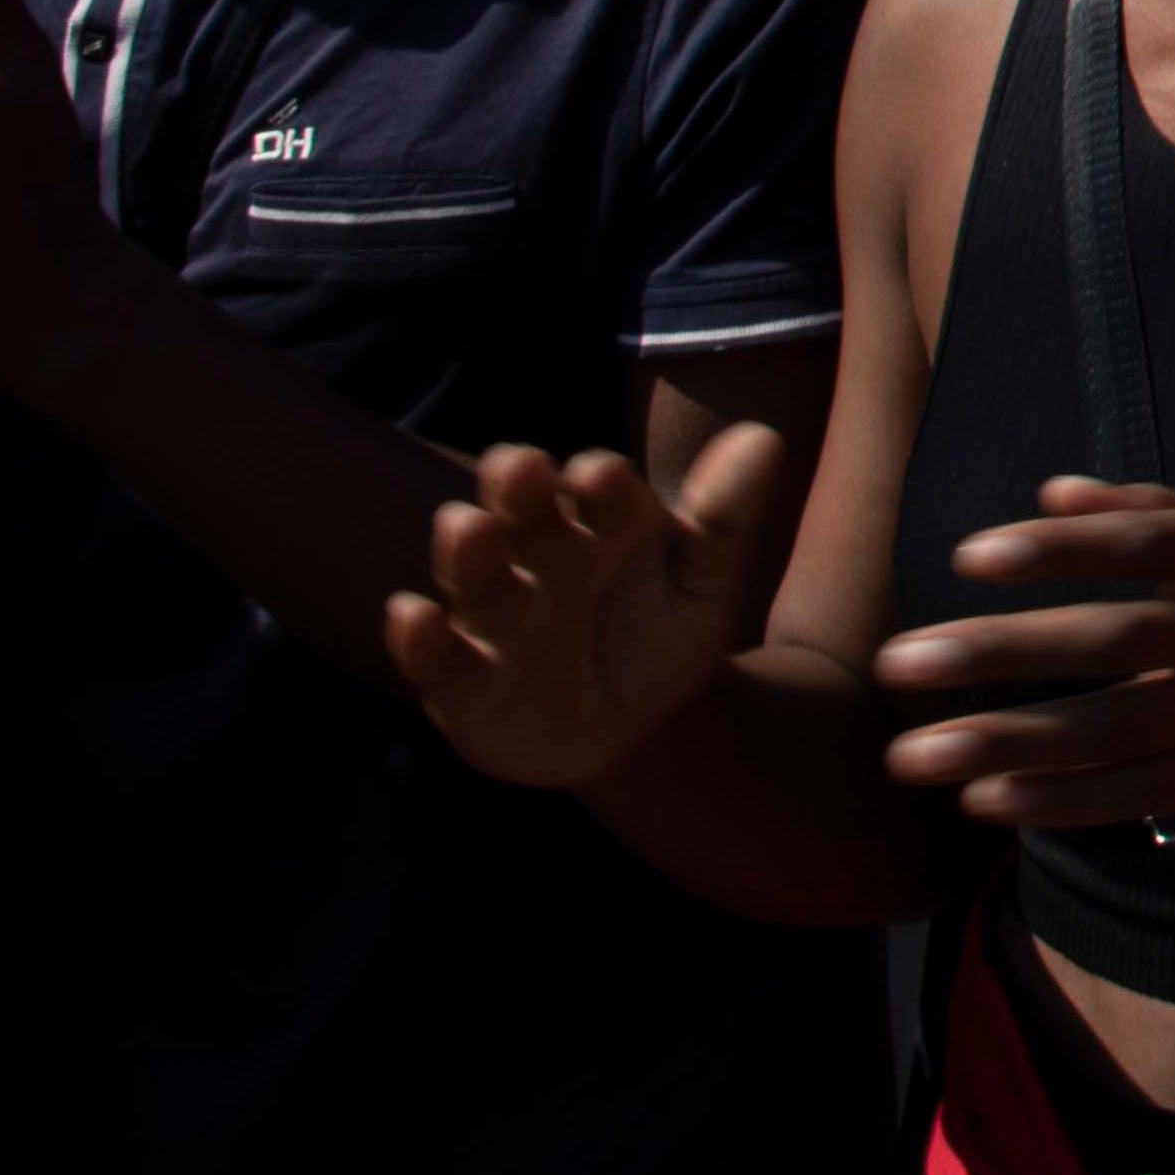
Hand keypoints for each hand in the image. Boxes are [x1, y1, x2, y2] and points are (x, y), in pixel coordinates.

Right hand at [382, 428, 789, 790]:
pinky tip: (411, 613)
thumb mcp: (705, 589)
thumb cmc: (659, 641)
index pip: (597, 488)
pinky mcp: (460, 683)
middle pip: (521, 509)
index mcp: (600, 526)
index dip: (599, 482)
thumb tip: (763, 437)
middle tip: (521, 469)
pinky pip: (432, 657)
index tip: (602, 477)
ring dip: (467, 548)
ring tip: (470, 528)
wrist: (633, 736)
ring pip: (471, 572)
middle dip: (518, 486)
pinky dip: (417, 637)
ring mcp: (495, 617)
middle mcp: (537, 558)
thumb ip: (725, 521)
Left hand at [871, 478, 1174, 827]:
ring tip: (914, 756)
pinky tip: (987, 799)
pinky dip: (1060, 801)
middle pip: (1116, 641)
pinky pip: (1137, 794)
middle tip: (900, 665)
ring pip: (1113, 731)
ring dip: (1006, 743)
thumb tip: (1050, 491)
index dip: (1060, 550)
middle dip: (1003, 653)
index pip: (1148, 541)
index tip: (968, 557)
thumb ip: (1158, 509)